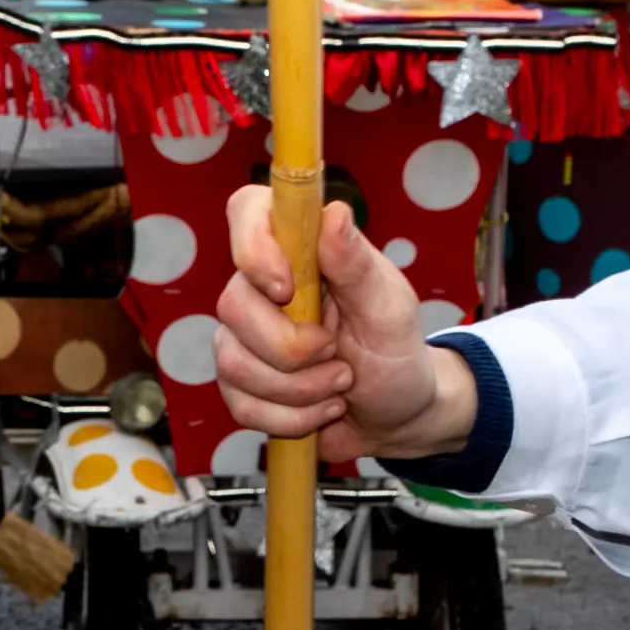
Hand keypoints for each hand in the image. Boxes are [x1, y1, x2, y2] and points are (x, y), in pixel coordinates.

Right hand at [210, 187, 472, 454]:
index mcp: (300, 251)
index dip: (252, 246)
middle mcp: (262, 286)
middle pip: (233, 305)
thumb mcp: (390, 310)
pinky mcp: (240, 383)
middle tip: (338, 356)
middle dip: (292, 348)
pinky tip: (321, 408)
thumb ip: (356, 264)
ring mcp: (244, 336)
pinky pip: (241, 405)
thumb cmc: (396, 354)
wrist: (396, 417)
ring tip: (339, 384)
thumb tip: (334, 212)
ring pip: (234, 362)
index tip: (286, 288)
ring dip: (299, 390)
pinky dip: (291, 418)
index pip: (247, 211)